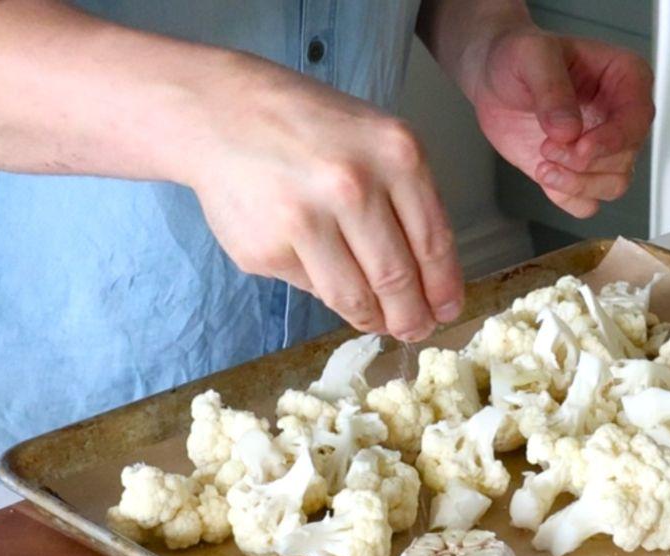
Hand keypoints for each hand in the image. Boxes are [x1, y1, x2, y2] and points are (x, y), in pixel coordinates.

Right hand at [186, 58, 462, 340]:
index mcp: (395, 155)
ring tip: (380, 322)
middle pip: (397, 278)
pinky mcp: (267, 248)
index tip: (447, 310)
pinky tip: (327, 274)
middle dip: (412, 317)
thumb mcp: (376, 141)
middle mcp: (353, 186)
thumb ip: (406, 201)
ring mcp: (305, 220)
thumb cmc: (310, 128)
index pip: (433, 243)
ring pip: (355, 296)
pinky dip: (327, 292)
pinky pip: (313, 288)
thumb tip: (427, 281)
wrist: (222, 111)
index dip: (443, 288)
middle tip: (416, 330)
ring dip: (374, 319)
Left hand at [464, 28, 654, 217]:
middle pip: (626, 158)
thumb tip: (568, 130)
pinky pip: (588, 203)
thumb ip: (552, 89)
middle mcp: (621, 117)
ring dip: (576, 183)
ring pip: (613, 186)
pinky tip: (544, 174)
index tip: (580, 146)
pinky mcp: (581, 172)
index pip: (638, 119)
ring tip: (543, 163)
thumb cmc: (519, 58)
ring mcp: (603, 148)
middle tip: (547, 147)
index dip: (613, 140)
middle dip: (584, 162)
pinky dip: (566, 197)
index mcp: (625, 79)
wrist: (493, 80)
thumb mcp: (532, 56)